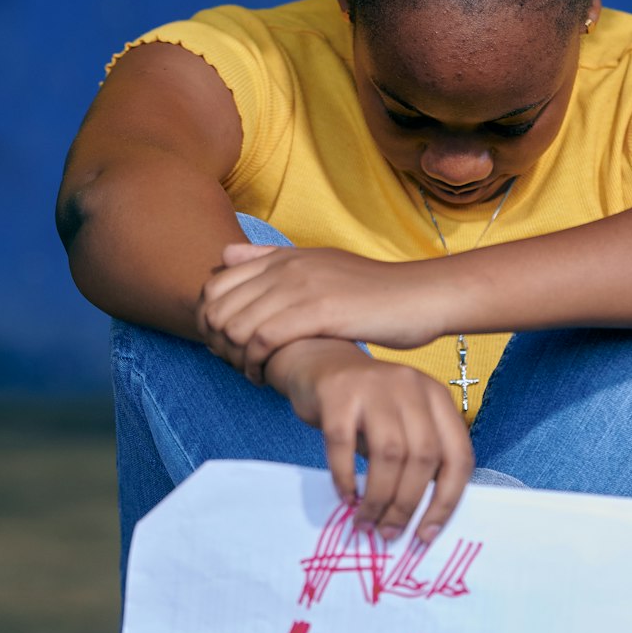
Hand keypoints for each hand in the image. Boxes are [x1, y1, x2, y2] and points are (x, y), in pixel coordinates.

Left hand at [198, 243, 446, 381]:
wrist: (420, 297)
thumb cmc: (372, 291)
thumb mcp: (320, 264)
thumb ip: (271, 259)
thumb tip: (225, 254)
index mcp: (284, 257)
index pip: (215, 285)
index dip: (211, 321)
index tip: (228, 347)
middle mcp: (287, 267)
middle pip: (218, 308)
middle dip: (218, 344)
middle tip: (236, 366)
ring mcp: (302, 286)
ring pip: (236, 325)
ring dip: (235, 358)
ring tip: (252, 374)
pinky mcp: (319, 310)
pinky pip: (264, 338)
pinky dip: (256, 363)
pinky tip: (267, 378)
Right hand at [265, 339, 473, 541]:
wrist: (319, 360)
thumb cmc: (367, 405)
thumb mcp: (403, 423)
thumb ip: (416, 458)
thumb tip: (418, 518)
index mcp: (438, 398)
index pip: (458, 456)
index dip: (447, 501)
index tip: (427, 534)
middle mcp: (412, 387)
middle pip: (423, 456)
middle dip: (407, 504)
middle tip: (390, 533)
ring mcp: (375, 387)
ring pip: (389, 453)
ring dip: (378, 498)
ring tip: (366, 523)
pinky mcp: (337, 393)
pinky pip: (343, 444)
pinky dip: (345, 477)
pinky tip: (346, 498)